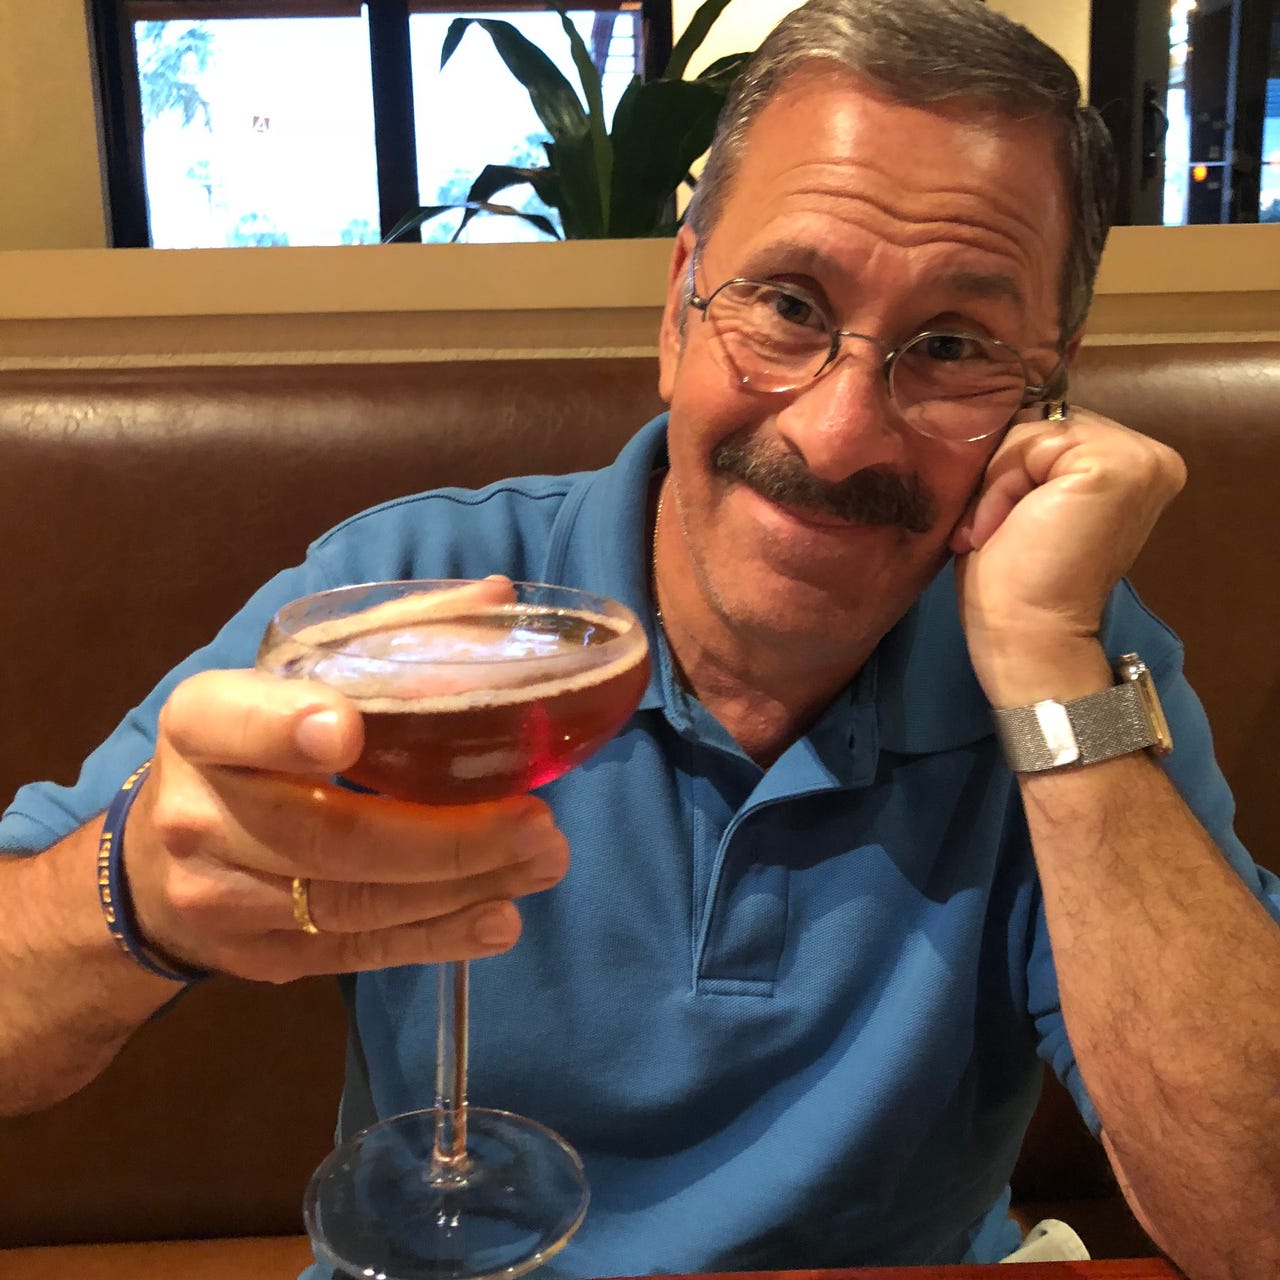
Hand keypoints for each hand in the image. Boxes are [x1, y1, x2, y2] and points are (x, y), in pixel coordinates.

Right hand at [122, 668, 567, 981]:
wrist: (161, 861)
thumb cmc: (252, 747)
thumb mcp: (292, 677)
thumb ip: (386, 637)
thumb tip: (496, 596)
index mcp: (202, 724)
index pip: (234, 723)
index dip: (286, 728)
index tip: (349, 728)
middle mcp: (198, 815)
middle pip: (328, 835)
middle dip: (447, 837)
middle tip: (540, 823)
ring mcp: (222, 899)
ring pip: (354, 903)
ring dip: (464, 887)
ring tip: (545, 862)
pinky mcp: (260, 959)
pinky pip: (357, 954)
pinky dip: (438, 938)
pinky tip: (502, 919)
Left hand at [949, 406, 1185, 705]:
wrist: (1027, 637)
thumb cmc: (1015, 584)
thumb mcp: (1024, 501)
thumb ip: (1032, 458)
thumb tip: (993, 415)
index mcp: (1133, 465)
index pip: (1053, 427)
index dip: (1009, 468)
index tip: (997, 526)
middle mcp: (1149, 456)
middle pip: (1043, 422)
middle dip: (1003, 473)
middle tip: (993, 532)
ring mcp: (1139, 457)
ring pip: (1032, 431)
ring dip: (997, 484)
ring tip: (996, 533)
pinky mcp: (1114, 465)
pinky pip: (1029, 442)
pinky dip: (1001, 486)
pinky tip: (1006, 529)